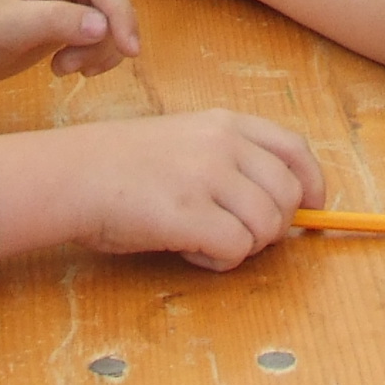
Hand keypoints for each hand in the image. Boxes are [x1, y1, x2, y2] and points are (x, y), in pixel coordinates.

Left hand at [0, 0, 141, 92]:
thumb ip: (54, 21)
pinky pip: (95, 31)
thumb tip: (104, 25)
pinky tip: (62, 67)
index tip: (130, 50)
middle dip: (108, 36)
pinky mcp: (62, 14)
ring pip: (107, 18)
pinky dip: (91, 53)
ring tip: (63, 69)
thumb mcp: (5, 26)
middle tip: (81, 69)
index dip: (121, 14)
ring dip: (99, 48)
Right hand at [0, 111, 323, 270]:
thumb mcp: (185, 140)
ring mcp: (207, 177)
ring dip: (244, 246)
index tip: (309, 208)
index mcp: (225, 124)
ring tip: (204, 240)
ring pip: (267, 227)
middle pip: (288, 196)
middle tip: (237, 235)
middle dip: (273, 227)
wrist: (72, 174)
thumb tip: (284, 208)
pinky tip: (190, 248)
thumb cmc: (124, 164)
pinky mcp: (188, 214)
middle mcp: (222, 145)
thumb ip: (231, 162)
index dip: (312, 185)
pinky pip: (236, 249)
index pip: (296, 150)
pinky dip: (220, 260)